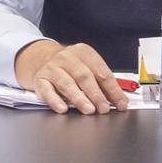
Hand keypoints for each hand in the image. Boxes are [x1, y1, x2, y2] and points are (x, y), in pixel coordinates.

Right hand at [13, 40, 127, 114]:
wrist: (40, 58)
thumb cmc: (70, 67)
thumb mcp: (87, 67)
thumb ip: (101, 82)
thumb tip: (119, 100)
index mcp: (84, 52)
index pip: (101, 71)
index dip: (113, 89)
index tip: (120, 103)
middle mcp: (67, 58)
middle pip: (84, 76)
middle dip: (96, 94)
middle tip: (104, 108)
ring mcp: (53, 68)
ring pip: (67, 83)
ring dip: (79, 98)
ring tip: (89, 109)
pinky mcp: (40, 79)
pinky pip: (47, 91)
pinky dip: (55, 101)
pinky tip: (63, 109)